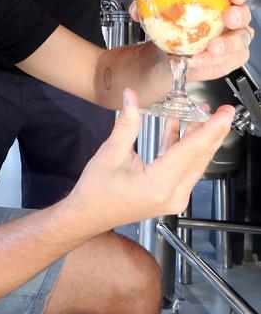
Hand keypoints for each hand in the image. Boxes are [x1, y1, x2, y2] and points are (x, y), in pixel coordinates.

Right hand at [71, 89, 234, 228]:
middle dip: (212, 131)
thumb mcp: (110, 154)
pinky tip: (181, 128)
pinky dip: (185, 147)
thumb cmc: (96, 191)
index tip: (225, 114)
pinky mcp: (172, 195)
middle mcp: (173, 194)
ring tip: (200, 113)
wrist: (90, 215)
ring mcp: (175, 197)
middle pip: (199, 158)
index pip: (190, 151)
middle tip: (223, 110)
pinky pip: (185, 168)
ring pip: (195, 163)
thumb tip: (132, 98)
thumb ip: (126, 124)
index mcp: (158, 184)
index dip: (209, 129)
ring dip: (199, 138)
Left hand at [129, 0, 252, 82]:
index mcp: (217, 0)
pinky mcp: (230, 57)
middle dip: (238, 15)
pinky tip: (200, 60)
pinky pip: (231, 59)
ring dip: (228, 43)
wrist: (167, 57)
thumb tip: (137, 9)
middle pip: (243, 14)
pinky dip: (215, 61)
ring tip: (212, 47)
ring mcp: (232, 38)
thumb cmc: (171, 30)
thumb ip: (148, 9)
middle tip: (228, 18)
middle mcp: (228, 18)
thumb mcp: (159, 16)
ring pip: (240, 39)